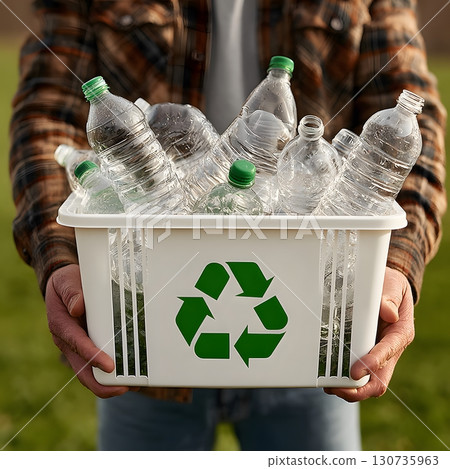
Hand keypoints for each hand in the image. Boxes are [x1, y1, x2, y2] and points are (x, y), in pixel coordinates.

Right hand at [45, 264, 128, 397]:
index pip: (77, 344)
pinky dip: (111, 373)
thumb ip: (72, 292)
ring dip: (109, 382)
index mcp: (61, 325)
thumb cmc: (67, 282)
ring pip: (90, 372)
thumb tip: (78, 307)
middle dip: (102, 383)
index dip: (93, 356)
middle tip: (124, 387)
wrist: (64, 284)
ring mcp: (77, 347)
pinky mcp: (87, 346)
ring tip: (133, 385)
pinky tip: (130, 375)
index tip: (109, 365)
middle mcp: (68, 341)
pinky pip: (97, 364)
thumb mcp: (66, 281)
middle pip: (82, 369)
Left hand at [324, 266, 414, 401]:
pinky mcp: (362, 352)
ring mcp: (375, 353)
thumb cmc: (389, 286)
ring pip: (366, 381)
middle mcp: (389, 349)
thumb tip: (388, 313)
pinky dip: (341, 375)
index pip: (388, 352)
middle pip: (379, 380)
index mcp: (400, 333)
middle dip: (358, 388)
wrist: (385, 287)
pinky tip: (325, 373)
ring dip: (348, 386)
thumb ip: (390, 297)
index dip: (373, 364)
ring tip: (327, 383)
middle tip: (335, 386)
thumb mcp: (394, 284)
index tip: (355, 370)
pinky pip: (354, 370)